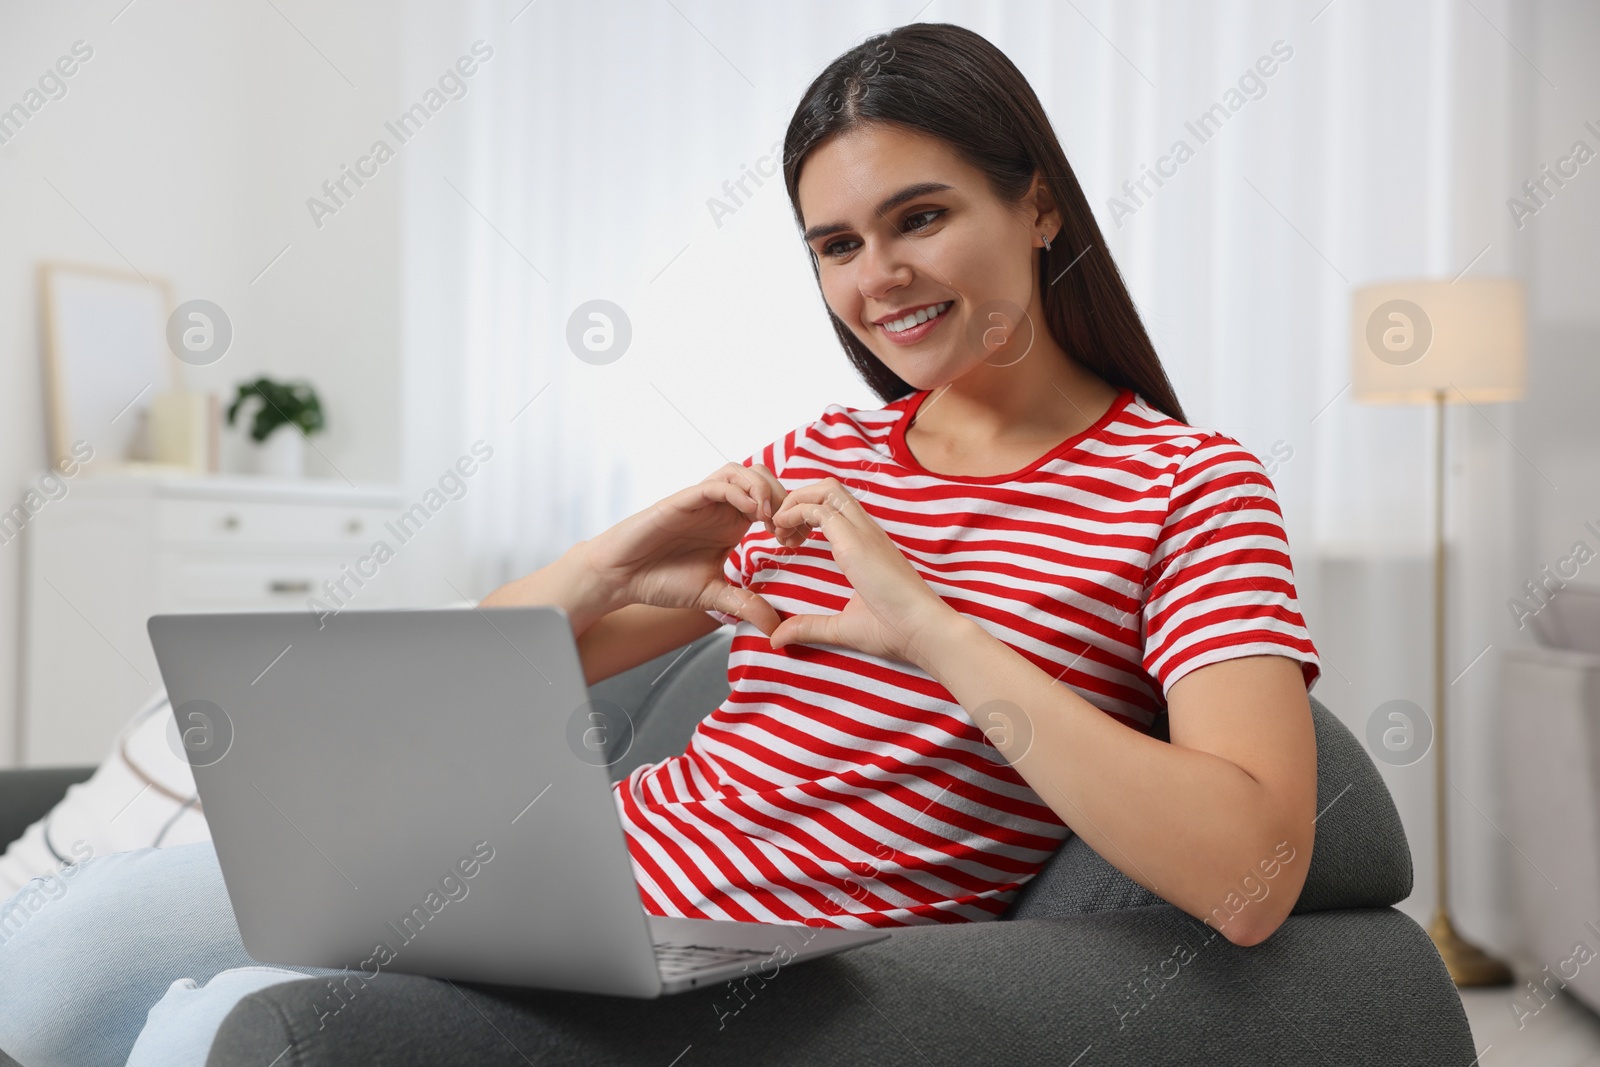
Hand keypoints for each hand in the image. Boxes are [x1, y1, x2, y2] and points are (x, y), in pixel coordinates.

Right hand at [584, 462, 787, 633]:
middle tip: (786, 528)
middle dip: (783, 497)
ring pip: (741, 471)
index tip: (795, 541)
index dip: (790, 515)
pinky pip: (717, 483)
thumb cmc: (661, 581)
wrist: (621, 579)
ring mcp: (702, 501)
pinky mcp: (683, 500)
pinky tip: (751, 512)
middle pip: (762, 478)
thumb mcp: (713, 596)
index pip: (771, 501)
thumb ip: (745, 605)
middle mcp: (720, 508)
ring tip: (769, 518)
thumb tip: (775, 629)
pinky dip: (739, 491)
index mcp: (731, 524)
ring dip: (763, 489)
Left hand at [766, 478, 955, 667]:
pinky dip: (794, 512)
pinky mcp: (855, 542)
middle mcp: (866, 531)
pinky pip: (819, 509)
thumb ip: (810, 627)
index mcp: (866, 544)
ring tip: (779, 529)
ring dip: (796, 501)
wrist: (923, 631)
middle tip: (779, 529)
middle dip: (797, 498)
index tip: (788, 539)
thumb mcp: (842, 627)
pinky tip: (783, 534)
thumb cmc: (894, 630)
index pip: (834, 506)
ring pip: (826, 489)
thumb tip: (778, 637)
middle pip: (828, 488)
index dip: (805, 512)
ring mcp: (862, 532)